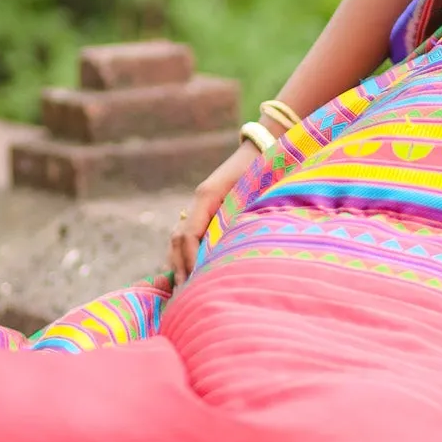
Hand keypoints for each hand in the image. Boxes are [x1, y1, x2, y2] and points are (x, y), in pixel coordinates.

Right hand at [169, 141, 260, 284]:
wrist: (263, 149)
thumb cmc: (263, 170)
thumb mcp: (254, 194)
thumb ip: (239, 219)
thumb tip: (229, 252)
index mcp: (207, 195)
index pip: (188, 235)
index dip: (190, 260)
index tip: (196, 281)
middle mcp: (199, 201)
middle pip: (178, 238)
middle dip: (181, 266)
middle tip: (186, 292)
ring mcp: (200, 204)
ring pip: (179, 237)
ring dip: (180, 262)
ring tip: (186, 287)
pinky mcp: (206, 209)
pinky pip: (188, 234)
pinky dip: (186, 253)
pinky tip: (192, 271)